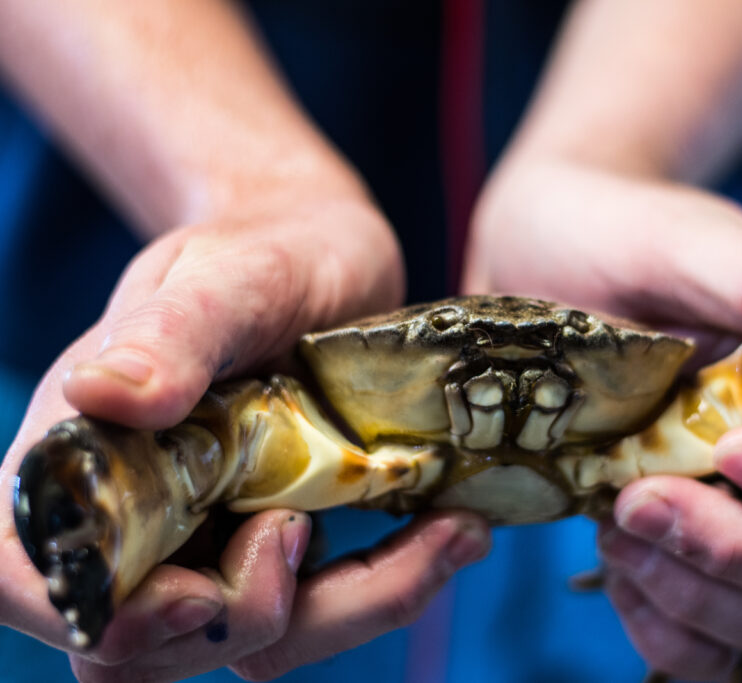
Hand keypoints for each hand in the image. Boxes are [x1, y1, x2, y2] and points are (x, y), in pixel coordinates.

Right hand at [0, 191, 490, 680]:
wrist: (328, 255)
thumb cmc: (265, 250)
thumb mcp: (226, 277)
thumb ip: (170, 331)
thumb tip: (98, 393)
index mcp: (86, 452)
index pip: (30, 569)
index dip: (93, 616)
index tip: (196, 594)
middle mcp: (142, 513)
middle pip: (147, 643)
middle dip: (248, 615)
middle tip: (314, 533)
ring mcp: (215, 536)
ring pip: (251, 637)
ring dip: (352, 610)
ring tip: (449, 535)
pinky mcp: (286, 542)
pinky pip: (322, 609)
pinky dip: (390, 586)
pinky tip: (457, 533)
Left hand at [465, 158, 741, 677]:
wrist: (538, 267)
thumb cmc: (622, 244)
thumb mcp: (684, 249)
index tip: (739, 448)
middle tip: (644, 496)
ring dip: (704, 596)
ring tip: (617, 523)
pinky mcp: (685, 560)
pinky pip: (711, 649)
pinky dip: (670, 629)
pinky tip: (619, 565)